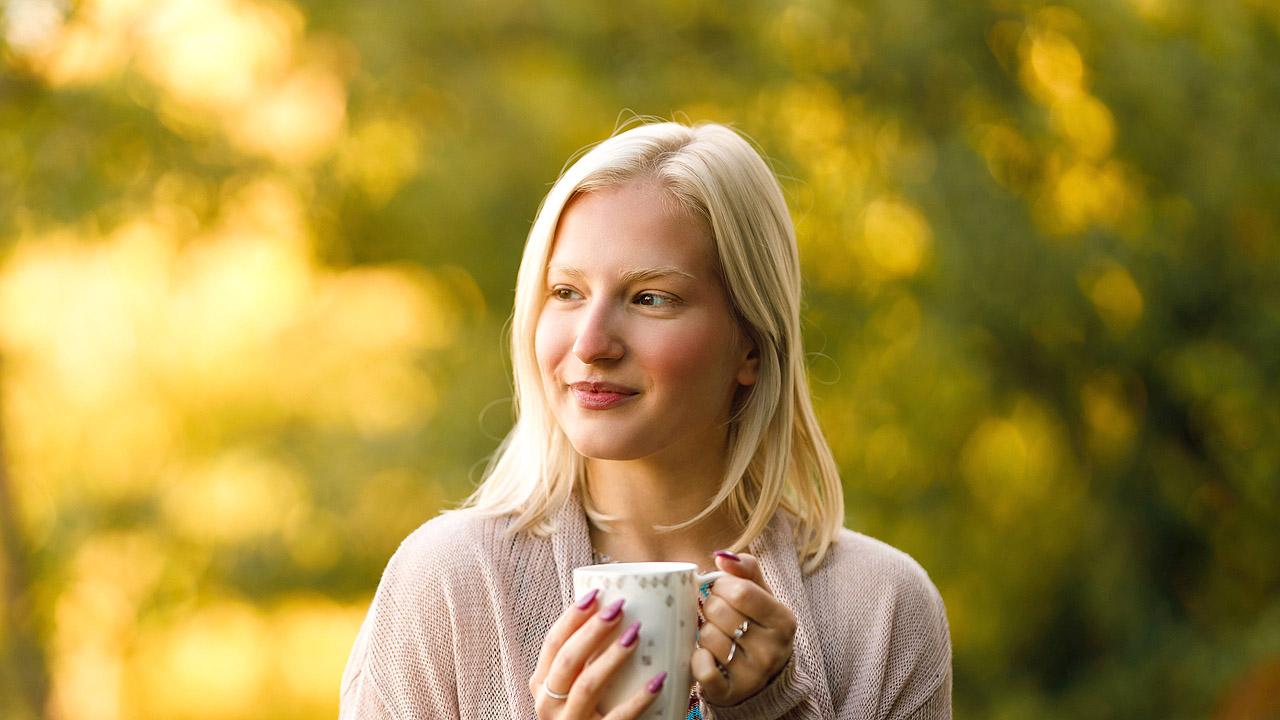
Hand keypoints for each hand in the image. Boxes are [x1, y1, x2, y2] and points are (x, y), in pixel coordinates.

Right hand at [529, 589, 666, 718]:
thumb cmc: (586, 712)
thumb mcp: (572, 687)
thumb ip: (585, 658)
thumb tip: (619, 610)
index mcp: (541, 684)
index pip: (553, 643)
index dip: (573, 616)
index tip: (597, 594)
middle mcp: (548, 705)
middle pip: (568, 660)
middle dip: (593, 629)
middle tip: (620, 607)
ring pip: (587, 685)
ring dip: (612, 656)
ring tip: (636, 633)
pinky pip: (618, 718)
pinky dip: (639, 699)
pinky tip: (658, 680)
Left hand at [691, 551, 796, 705]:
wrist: (765, 678)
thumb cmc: (758, 627)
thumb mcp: (762, 595)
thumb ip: (746, 570)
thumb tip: (722, 557)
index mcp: (783, 620)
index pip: (741, 591)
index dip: (722, 586)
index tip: (721, 590)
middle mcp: (772, 649)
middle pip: (720, 612)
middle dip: (710, 608)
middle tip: (718, 615)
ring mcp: (753, 674)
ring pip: (707, 637)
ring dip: (704, 633)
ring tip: (718, 636)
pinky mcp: (731, 693)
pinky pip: (702, 669)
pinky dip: (698, 659)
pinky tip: (707, 655)